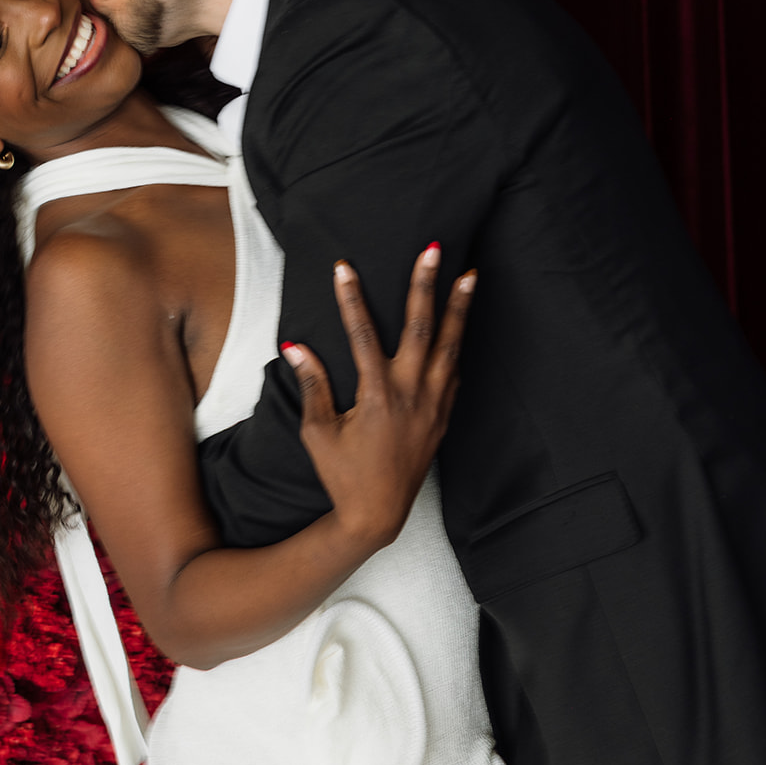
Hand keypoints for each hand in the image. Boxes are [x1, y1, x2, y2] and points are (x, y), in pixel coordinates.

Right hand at [281, 247, 474, 550]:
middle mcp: (411, 395)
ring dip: (460, 309)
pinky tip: (461, 326)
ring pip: (451, 346)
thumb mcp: (319, 432)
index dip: (352, 299)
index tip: (345, 267)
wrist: (377, 515)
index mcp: (378, 397)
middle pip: (422, 329)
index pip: (363, 335)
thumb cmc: (342, 474)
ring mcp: (433, 405)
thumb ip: (313, 385)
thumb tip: (295, 346)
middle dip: (426, 285)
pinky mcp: (443, 416)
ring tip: (470, 276)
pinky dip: (459, 345)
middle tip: (434, 250)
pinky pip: (455, 372)